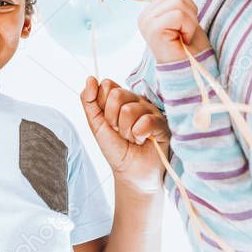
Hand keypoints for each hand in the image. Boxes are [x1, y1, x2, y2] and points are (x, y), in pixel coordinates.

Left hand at [81, 77, 168, 192]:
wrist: (130, 173)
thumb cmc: (116, 148)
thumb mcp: (96, 124)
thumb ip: (89, 101)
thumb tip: (90, 78)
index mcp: (121, 98)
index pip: (107, 85)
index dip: (103, 106)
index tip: (108, 122)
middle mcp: (137, 100)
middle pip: (117, 95)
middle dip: (112, 119)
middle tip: (120, 132)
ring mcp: (150, 110)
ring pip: (130, 110)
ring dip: (126, 131)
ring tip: (132, 139)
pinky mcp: (162, 123)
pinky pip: (146, 121)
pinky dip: (139, 135)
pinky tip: (143, 140)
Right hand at [138, 0, 210, 63]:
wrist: (192, 72)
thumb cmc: (191, 48)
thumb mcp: (184, 17)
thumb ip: (175, 0)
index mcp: (150, 11)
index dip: (186, 4)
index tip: (184, 25)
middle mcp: (144, 15)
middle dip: (190, 11)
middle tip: (186, 31)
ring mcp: (146, 22)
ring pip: (178, 2)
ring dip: (190, 21)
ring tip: (185, 36)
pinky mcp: (153, 29)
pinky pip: (179, 14)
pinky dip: (189, 27)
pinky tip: (184, 40)